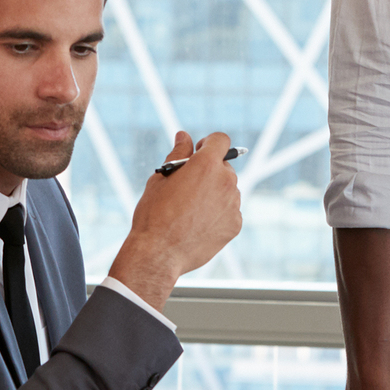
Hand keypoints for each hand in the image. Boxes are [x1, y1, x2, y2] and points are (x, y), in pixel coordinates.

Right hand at [109, 130, 240, 307]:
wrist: (159, 253)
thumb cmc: (154, 214)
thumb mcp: (161, 178)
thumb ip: (177, 154)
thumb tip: (184, 136)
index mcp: (206, 164)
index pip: (221, 140)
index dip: (209, 144)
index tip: (199, 153)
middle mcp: (225, 181)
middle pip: (224, 167)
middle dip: (210, 171)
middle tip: (189, 186)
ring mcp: (233, 204)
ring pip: (228, 190)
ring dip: (215, 193)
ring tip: (191, 210)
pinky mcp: (235, 224)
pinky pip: (230, 211)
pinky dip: (219, 214)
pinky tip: (199, 224)